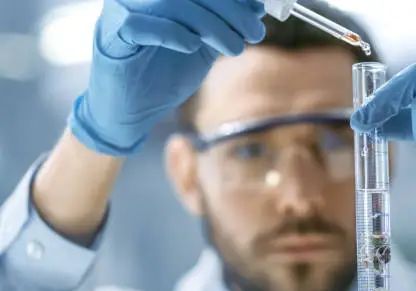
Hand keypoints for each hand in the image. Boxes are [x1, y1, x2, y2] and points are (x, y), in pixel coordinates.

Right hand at [69, 0, 266, 154]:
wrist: (133, 111)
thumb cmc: (165, 74)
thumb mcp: (203, 45)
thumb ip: (224, 24)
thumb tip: (257, 7)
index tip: (258, 10)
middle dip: (229, 10)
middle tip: (254, 31)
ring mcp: (121, 12)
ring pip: (170, 4)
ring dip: (210, 25)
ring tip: (234, 47)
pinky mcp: (112, 37)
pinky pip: (140, 26)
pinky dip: (171, 33)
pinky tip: (193, 46)